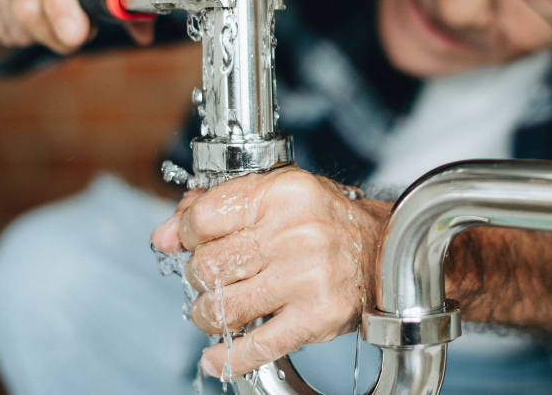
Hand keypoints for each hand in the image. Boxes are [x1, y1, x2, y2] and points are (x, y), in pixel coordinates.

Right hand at [0, 0, 153, 53]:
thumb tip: (144, 31)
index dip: (62, 5)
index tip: (77, 35)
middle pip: (28, 5)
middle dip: (59, 35)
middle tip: (80, 32)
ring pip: (15, 24)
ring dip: (44, 36)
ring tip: (59, 15)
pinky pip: (0, 29)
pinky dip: (24, 35)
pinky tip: (36, 15)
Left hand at [150, 167, 390, 377]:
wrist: (386, 252)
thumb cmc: (328, 222)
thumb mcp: (277, 196)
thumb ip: (218, 208)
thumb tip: (164, 236)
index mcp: (282, 194)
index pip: (203, 217)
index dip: (184, 234)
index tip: (187, 242)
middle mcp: (295, 233)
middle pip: (208, 266)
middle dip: (199, 278)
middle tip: (212, 278)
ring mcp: (306, 278)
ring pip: (223, 307)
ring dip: (208, 315)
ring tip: (218, 310)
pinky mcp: (316, 317)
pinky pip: (256, 346)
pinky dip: (228, 357)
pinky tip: (216, 357)